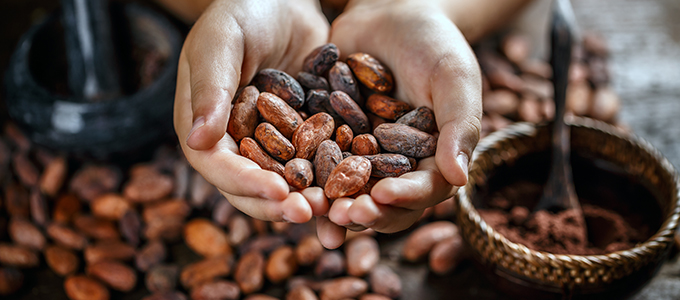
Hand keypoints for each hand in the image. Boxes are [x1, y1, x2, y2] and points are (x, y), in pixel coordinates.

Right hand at [173, 0, 329, 222]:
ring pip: (285, 183)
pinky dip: (331, 179)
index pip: (218, 165)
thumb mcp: (222, 41)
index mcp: (205, 126)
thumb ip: (210, 87)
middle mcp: (235, 143)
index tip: (278, 194)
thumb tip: (197, 141)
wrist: (284, 0)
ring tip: (336, 210)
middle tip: (313, 213)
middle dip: (280, 203)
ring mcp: (270, 143)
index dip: (246, 183)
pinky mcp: (302, 136)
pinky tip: (355, 188)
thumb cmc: (244, 11)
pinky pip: (314, 163)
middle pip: (251, 186)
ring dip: (308, 199)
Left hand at [317, 0, 481, 248]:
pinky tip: (280, 176)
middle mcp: (393, 165)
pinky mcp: (327, 137)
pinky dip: (298, 170)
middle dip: (361, 212)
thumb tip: (461, 180)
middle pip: (379, 201)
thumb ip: (460, 126)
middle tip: (340, 216)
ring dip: (326, 203)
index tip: (383, 197)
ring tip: (309, 208)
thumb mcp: (454, 78)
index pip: (422, 190)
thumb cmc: (434, 43)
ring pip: (342, 189)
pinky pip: (311, 158)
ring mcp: (357, 153)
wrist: (391, 12)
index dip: (404, 198)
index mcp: (431, 160)